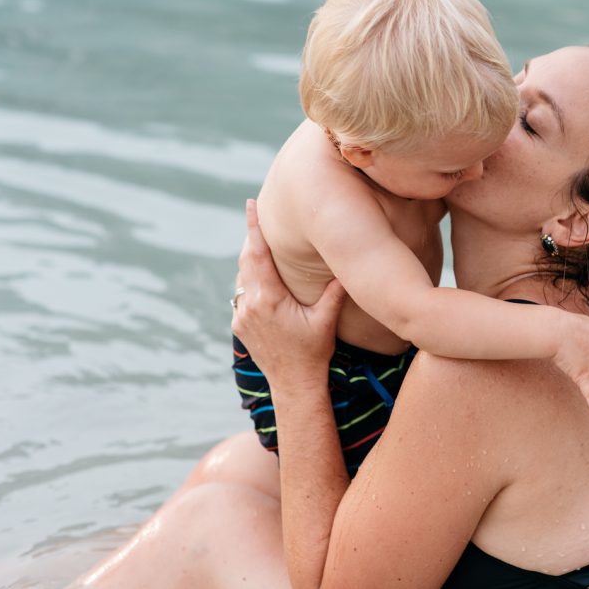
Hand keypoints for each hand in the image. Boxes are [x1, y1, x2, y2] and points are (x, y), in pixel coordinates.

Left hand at [231, 199, 346, 393]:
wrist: (293, 384)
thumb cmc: (313, 352)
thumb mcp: (326, 320)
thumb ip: (334, 292)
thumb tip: (348, 266)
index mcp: (269, 298)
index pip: (258, 254)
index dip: (254, 227)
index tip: (250, 204)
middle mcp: (250, 304)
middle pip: (246, 260)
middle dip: (252, 237)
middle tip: (257, 214)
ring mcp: (241, 315)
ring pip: (242, 276)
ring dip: (251, 259)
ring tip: (261, 242)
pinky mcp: (239, 324)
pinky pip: (241, 293)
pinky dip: (250, 279)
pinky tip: (261, 275)